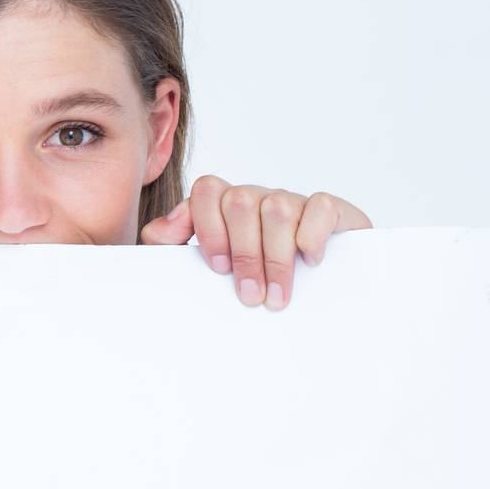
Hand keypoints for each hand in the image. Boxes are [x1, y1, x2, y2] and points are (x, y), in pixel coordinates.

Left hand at [140, 174, 371, 308]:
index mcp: (225, 207)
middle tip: (251, 297)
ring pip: (277, 208)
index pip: (206, 191)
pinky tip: (311, 261)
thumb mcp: (205, 265)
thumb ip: (170, 246)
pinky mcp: (331, 210)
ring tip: (277, 298)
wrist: (317, 285)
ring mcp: (294, 200)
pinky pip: (320, 206)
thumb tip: (159, 232)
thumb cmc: (250, 276)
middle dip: (244, 255)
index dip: (208, 226)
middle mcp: (258, 198)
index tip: (217, 268)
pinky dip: (313, 234)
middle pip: (240, 202)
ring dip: (276, 259)